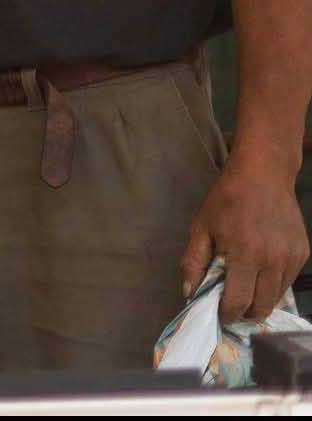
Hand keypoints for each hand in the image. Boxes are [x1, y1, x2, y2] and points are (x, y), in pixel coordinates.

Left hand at [179, 159, 309, 322]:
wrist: (263, 175)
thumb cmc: (226, 199)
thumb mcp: (201, 227)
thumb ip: (193, 262)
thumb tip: (188, 293)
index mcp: (245, 254)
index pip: (238, 302)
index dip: (226, 314)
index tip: (218, 314)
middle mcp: (273, 260)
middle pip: (261, 307)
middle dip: (244, 313)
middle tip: (231, 307)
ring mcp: (291, 258)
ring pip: (276, 297)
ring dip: (259, 300)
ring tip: (244, 289)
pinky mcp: (303, 254)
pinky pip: (287, 281)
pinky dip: (273, 284)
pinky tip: (259, 272)